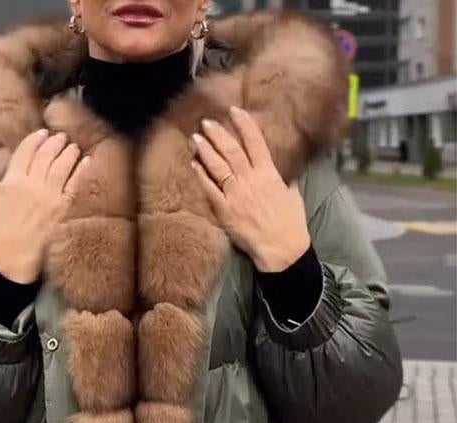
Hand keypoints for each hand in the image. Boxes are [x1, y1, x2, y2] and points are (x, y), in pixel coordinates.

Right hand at [0, 130, 88, 283]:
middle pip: (46, 155)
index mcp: (12, 180)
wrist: (11, 259)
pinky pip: (75, 184)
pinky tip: (87, 160)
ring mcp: (50, 195)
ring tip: (73, 146)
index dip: (35, 139)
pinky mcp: (63, 208)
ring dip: (69, 152)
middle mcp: (33, 183)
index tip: (42, 132)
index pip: (26, 151)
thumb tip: (2, 168)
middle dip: (55, 142)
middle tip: (61, 137)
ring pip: (62, 165)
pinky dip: (82, 170)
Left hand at [191, 107, 310, 272]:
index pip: (255, 141)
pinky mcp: (224, 210)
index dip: (244, 124)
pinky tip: (194, 164)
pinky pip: (209, 188)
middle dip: (218, 134)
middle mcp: (250, 180)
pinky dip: (201, 174)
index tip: (234, 110)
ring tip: (195, 138)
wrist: (281, 248)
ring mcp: (235, 194)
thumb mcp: (292, 194)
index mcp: (269, 173)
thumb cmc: (290, 222)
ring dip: (205, 150)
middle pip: (231, 150)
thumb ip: (283, 178)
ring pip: (217, 166)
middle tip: (207, 122)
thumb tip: (281, 170)